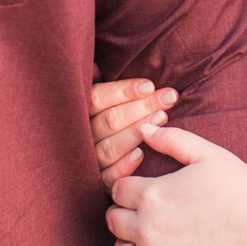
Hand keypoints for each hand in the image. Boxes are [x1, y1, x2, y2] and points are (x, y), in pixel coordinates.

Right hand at [89, 74, 177, 188]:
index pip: (97, 98)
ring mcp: (87, 158)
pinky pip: (107, 177)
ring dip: (136, 132)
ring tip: (162, 118)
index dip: (124, 91)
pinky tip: (141, 155)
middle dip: (141, 107)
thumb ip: (98, 77)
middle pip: (108, 121)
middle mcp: (80, 134)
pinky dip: (123, 166)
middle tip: (167, 98)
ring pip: (109, 147)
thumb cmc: (110, 111)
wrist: (105, 151)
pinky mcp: (96, 181)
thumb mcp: (102, 91)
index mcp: (79, 109)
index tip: (149, 85)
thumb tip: (98, 64)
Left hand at [107, 123, 246, 245]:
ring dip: (128, 243)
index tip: (141, 188)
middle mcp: (147, 227)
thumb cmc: (243, 193)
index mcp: (153, 194)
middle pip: (113, 220)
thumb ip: (173, 139)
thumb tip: (143, 128)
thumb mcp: (210, 155)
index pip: (117, 189)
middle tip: (143, 212)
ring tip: (148, 238)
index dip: (127, 186)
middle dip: (122, 213)